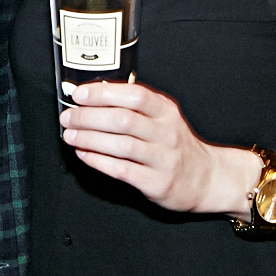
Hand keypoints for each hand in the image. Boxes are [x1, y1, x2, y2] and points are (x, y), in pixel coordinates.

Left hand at [60, 82, 261, 216]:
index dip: (103, 93)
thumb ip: (134, 107)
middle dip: (89, 117)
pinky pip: (122, 170)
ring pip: (121, 145)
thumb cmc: (175, 144)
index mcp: (166, 111)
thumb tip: (93, 95)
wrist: (207, 178)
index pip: (134, 95)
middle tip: (68, 117)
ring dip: (89, 139)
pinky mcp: (157, 182)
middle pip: (123, 120)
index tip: (79, 94)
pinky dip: (98, 161)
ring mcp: (164, 158)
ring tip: (70, 136)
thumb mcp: (163, 117)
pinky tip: (84, 154)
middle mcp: (167, 132)